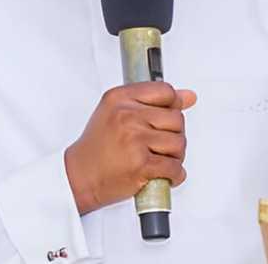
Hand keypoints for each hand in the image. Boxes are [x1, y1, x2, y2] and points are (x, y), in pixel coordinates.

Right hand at [64, 81, 196, 214]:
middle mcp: (126, 116)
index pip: (165, 91)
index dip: (172, 107)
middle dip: (174, 135)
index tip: (165, 119)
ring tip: (160, 160)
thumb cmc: (98, 147)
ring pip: (179, 143)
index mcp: (120, 98)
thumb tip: (189, 96)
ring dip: (175, 156)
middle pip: (176, 119)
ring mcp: (134, 140)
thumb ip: (154, 101)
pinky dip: (174, 174)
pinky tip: (163, 174)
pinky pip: (174, 167)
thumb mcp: (117, 112)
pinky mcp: (140, 165)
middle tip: (160, 146)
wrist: (78, 177)